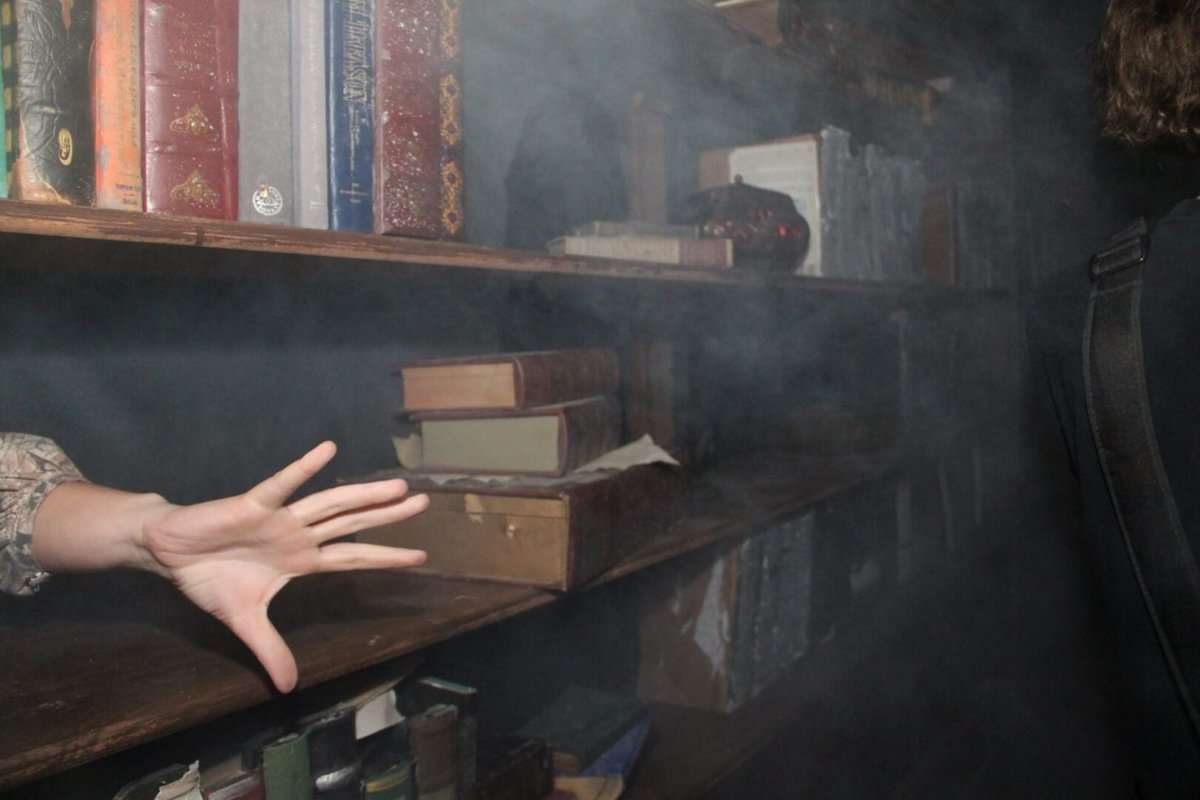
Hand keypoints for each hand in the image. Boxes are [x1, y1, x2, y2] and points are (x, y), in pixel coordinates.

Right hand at [139, 441, 427, 691]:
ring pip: (331, 504)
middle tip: (425, 503)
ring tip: (399, 486)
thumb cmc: (210, 579)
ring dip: (364, 495)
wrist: (170, 554)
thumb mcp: (245, 622)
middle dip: (388, 515)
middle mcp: (299, 535)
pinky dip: (303, 468)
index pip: (354, 558)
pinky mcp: (253, 505)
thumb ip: (270, 649)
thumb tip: (288, 686)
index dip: (386, 557)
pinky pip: (282, 485)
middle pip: (353, 524)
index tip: (421, 556)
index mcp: (302, 560)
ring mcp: (280, 518)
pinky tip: (328, 450)